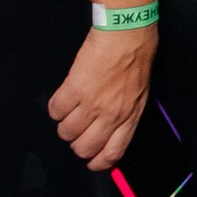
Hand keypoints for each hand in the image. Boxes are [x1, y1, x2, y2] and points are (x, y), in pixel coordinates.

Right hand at [48, 24, 155, 171]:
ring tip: (69, 110)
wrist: (126, 34)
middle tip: (76, 131)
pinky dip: (55, 107)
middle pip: (84, 148)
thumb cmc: (137, 58)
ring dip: (64, 124)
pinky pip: (56, 111)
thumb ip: (127, 113)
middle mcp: (111, 115)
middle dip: (76, 143)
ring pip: (66, 132)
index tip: (90, 161)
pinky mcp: (75, 89)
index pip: (113, 153)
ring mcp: (92, 103)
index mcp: (130, 117)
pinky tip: (63, 98)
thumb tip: (112, 129)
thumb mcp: (141, 92)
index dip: (98, 162)